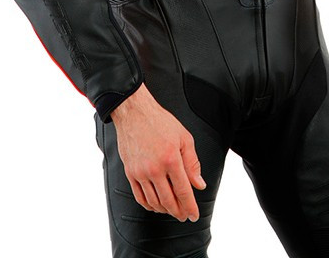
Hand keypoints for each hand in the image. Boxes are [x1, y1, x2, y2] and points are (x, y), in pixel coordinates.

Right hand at [110, 83, 206, 221]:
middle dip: (178, 212)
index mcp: (171, 159)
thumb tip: (199, 183)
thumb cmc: (159, 122)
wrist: (135, 113)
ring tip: (172, 210)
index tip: (193, 215)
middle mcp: (154, 168)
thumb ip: (193, 163)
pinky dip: (149, 205)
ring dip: (164, 210)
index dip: (190, 206)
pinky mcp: (130, 173)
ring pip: (154, 202)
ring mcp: (140, 172)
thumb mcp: (184, 138)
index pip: (183, 191)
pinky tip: (155, 205)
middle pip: (168, 201)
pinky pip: (139, 196)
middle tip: (184, 215)